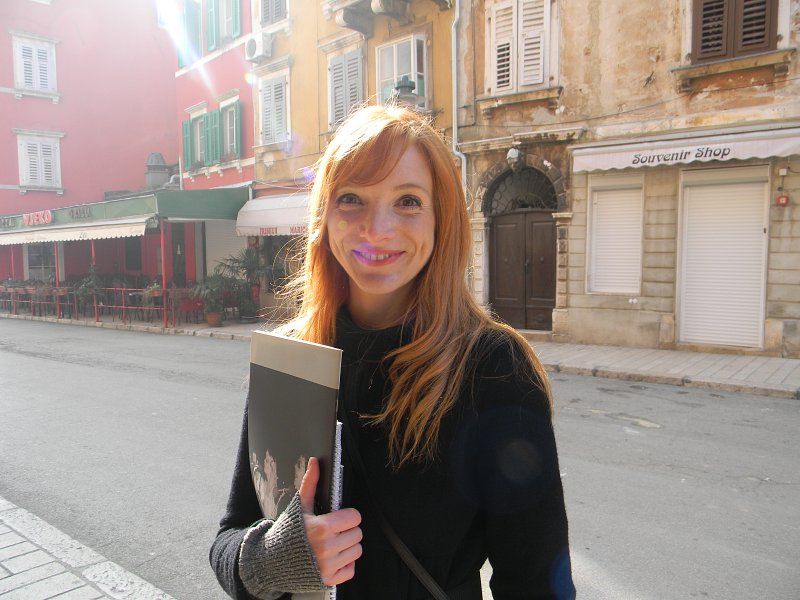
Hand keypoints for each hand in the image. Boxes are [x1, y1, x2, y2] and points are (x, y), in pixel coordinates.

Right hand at [299, 457, 362, 585]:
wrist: (271, 560)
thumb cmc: (287, 530)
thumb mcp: (299, 506)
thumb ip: (310, 483)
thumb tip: (315, 461)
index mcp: (322, 527)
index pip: (355, 517)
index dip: (348, 516)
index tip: (339, 517)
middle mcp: (327, 548)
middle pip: (357, 534)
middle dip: (348, 530)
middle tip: (334, 531)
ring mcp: (328, 566)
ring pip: (357, 551)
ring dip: (348, 547)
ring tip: (333, 543)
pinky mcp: (328, 580)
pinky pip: (351, 570)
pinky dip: (345, 564)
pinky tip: (332, 557)